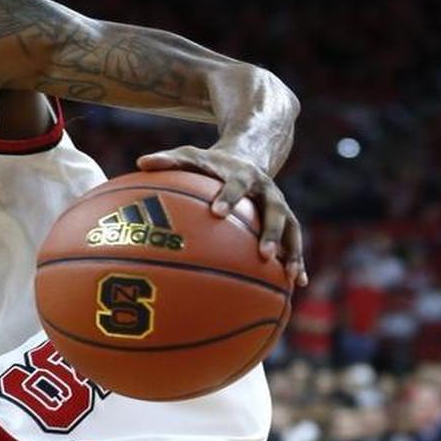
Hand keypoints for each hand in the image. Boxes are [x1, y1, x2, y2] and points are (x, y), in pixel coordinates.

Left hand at [137, 146, 306, 286]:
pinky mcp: (285, 221)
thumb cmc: (209, 164)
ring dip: (292, 252)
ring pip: (292, 229)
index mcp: (243, 174)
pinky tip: (298, 284)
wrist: (245, 157)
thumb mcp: (189, 156)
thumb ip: (168, 159)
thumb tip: (141, 162)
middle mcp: (267, 191)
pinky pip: (293, 243)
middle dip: (271, 232)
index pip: (236, 185)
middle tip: (263, 254)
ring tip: (290, 277)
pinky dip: (297, 262)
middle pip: (275, 210)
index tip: (217, 213)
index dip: (228, 197)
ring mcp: (279, 207)